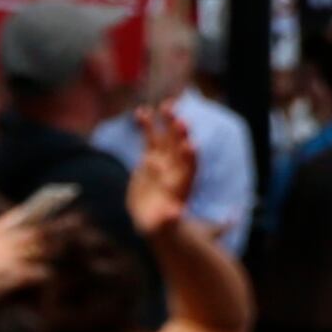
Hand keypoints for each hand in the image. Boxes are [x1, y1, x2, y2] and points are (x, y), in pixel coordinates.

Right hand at [127, 103, 198, 237]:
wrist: (152, 218)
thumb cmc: (161, 226)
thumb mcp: (164, 225)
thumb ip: (169, 218)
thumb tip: (175, 214)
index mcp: (183, 186)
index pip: (190, 170)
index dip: (190, 158)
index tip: (190, 145)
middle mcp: (176, 170)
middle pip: (180, 150)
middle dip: (181, 135)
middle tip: (181, 120)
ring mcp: (164, 161)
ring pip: (167, 139)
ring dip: (167, 122)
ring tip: (166, 105)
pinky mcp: (150, 157)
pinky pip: (149, 138)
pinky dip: (147, 125)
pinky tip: (141, 111)